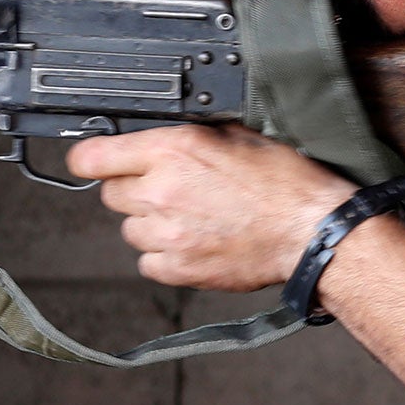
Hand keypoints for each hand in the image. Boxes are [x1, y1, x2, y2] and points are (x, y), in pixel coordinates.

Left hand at [67, 124, 355, 292]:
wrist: (312, 231)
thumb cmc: (286, 182)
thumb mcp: (238, 136)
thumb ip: (189, 137)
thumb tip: (161, 136)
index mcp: (174, 149)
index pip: (92, 157)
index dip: (92, 158)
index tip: (95, 161)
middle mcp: (161, 190)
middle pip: (111, 193)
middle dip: (134, 189)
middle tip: (170, 189)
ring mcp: (167, 234)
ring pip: (129, 229)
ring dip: (150, 223)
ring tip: (189, 219)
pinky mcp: (178, 269)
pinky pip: (147, 262)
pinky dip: (164, 255)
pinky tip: (193, 243)